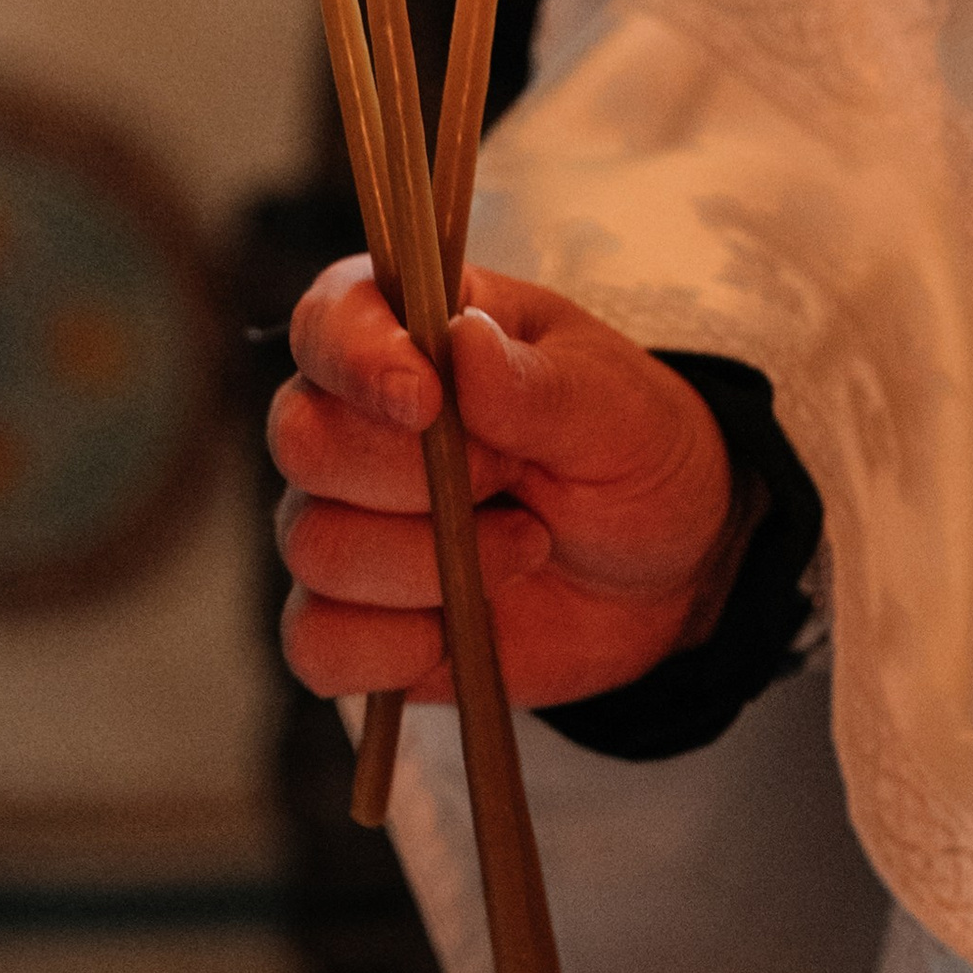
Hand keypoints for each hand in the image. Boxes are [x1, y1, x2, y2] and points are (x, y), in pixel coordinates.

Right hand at [269, 257, 753, 710]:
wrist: (669, 569)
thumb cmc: (632, 457)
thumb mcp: (616, 408)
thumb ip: (536, 383)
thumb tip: (462, 340)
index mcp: (407, 335)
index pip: (326, 324)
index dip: (358, 360)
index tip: (426, 400)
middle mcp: (354, 424)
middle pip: (304, 441)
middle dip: (416, 478)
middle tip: (512, 478)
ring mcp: (344, 523)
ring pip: (315, 547)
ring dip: (430, 565)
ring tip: (524, 546)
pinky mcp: (355, 619)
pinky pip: (318, 643)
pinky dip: (389, 648)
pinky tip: (455, 631)